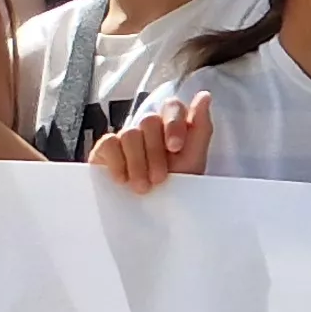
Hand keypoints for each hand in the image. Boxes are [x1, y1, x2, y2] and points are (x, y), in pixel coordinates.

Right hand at [88, 92, 211, 191]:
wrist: (153, 215)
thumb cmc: (176, 188)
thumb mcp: (195, 160)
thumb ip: (201, 128)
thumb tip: (204, 96)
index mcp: (172, 126)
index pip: (172, 107)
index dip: (173, 124)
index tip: (175, 149)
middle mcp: (148, 128)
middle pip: (148, 120)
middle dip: (156, 152)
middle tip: (159, 178)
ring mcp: (125, 137)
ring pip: (129, 133)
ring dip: (138, 163)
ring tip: (143, 187)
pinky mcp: (106, 149)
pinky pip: (109, 143)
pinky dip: (117, 163)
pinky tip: (122, 180)